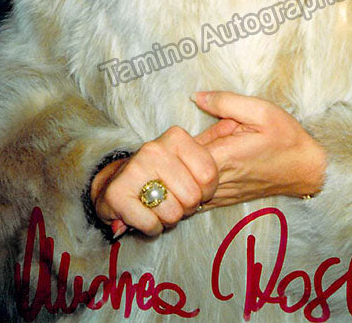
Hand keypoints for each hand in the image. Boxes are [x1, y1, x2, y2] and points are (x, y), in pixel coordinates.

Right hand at [91, 125, 218, 236]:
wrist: (119, 182)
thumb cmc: (162, 170)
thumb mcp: (189, 152)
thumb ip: (213, 139)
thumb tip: (233, 124)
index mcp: (175, 137)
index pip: (208, 174)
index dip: (207, 190)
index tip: (197, 187)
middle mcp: (154, 149)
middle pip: (192, 197)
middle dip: (187, 206)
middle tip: (175, 198)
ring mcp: (134, 169)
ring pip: (172, 213)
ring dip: (169, 217)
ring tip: (160, 205)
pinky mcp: (117, 194)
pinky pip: (151, 224)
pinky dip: (152, 227)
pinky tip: (146, 214)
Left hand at [192, 91, 326, 207]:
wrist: (305, 169)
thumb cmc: (285, 137)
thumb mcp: (260, 109)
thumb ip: (225, 102)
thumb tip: (196, 96)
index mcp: (226, 157)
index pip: (183, 156)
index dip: (178, 141)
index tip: (187, 129)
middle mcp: (220, 181)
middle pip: (182, 171)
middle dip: (184, 151)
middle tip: (204, 135)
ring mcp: (221, 194)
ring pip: (188, 184)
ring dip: (189, 165)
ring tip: (210, 148)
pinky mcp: (225, 200)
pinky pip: (198, 194)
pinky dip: (195, 179)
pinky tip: (208, 164)